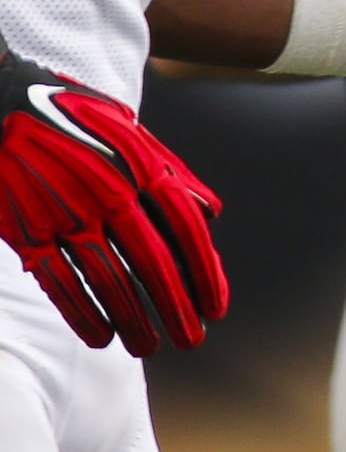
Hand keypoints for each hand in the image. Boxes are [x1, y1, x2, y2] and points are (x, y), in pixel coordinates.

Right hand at [0, 48, 224, 354]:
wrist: (2, 104)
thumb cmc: (77, 119)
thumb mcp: (133, 133)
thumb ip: (173, 173)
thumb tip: (210, 215)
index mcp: (142, 167)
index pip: (187, 230)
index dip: (206, 273)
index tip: (216, 307)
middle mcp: (109, 194)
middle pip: (153, 263)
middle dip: (176, 308)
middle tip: (191, 340)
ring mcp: (66, 216)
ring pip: (108, 280)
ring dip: (133, 320)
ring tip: (149, 347)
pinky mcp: (28, 232)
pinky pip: (60, 281)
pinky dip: (82, 313)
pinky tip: (101, 336)